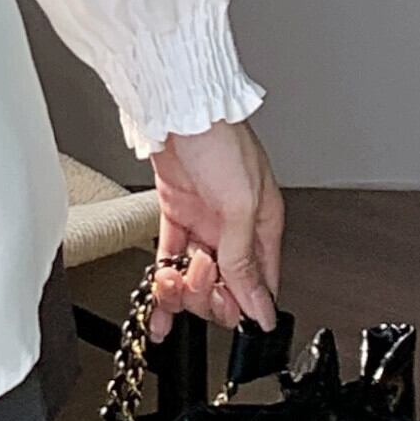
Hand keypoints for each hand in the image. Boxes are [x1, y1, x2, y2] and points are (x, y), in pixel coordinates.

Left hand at [148, 116, 283, 338]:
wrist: (177, 107)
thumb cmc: (220, 140)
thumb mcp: (240, 205)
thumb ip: (244, 258)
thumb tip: (259, 305)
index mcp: (261, 225)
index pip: (260, 282)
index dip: (243, 304)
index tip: (227, 314)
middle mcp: (233, 228)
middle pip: (225, 285)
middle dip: (207, 292)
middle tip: (196, 278)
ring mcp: (204, 222)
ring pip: (195, 276)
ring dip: (181, 289)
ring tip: (171, 282)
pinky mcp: (176, 214)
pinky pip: (171, 259)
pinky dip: (163, 284)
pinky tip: (158, 308)